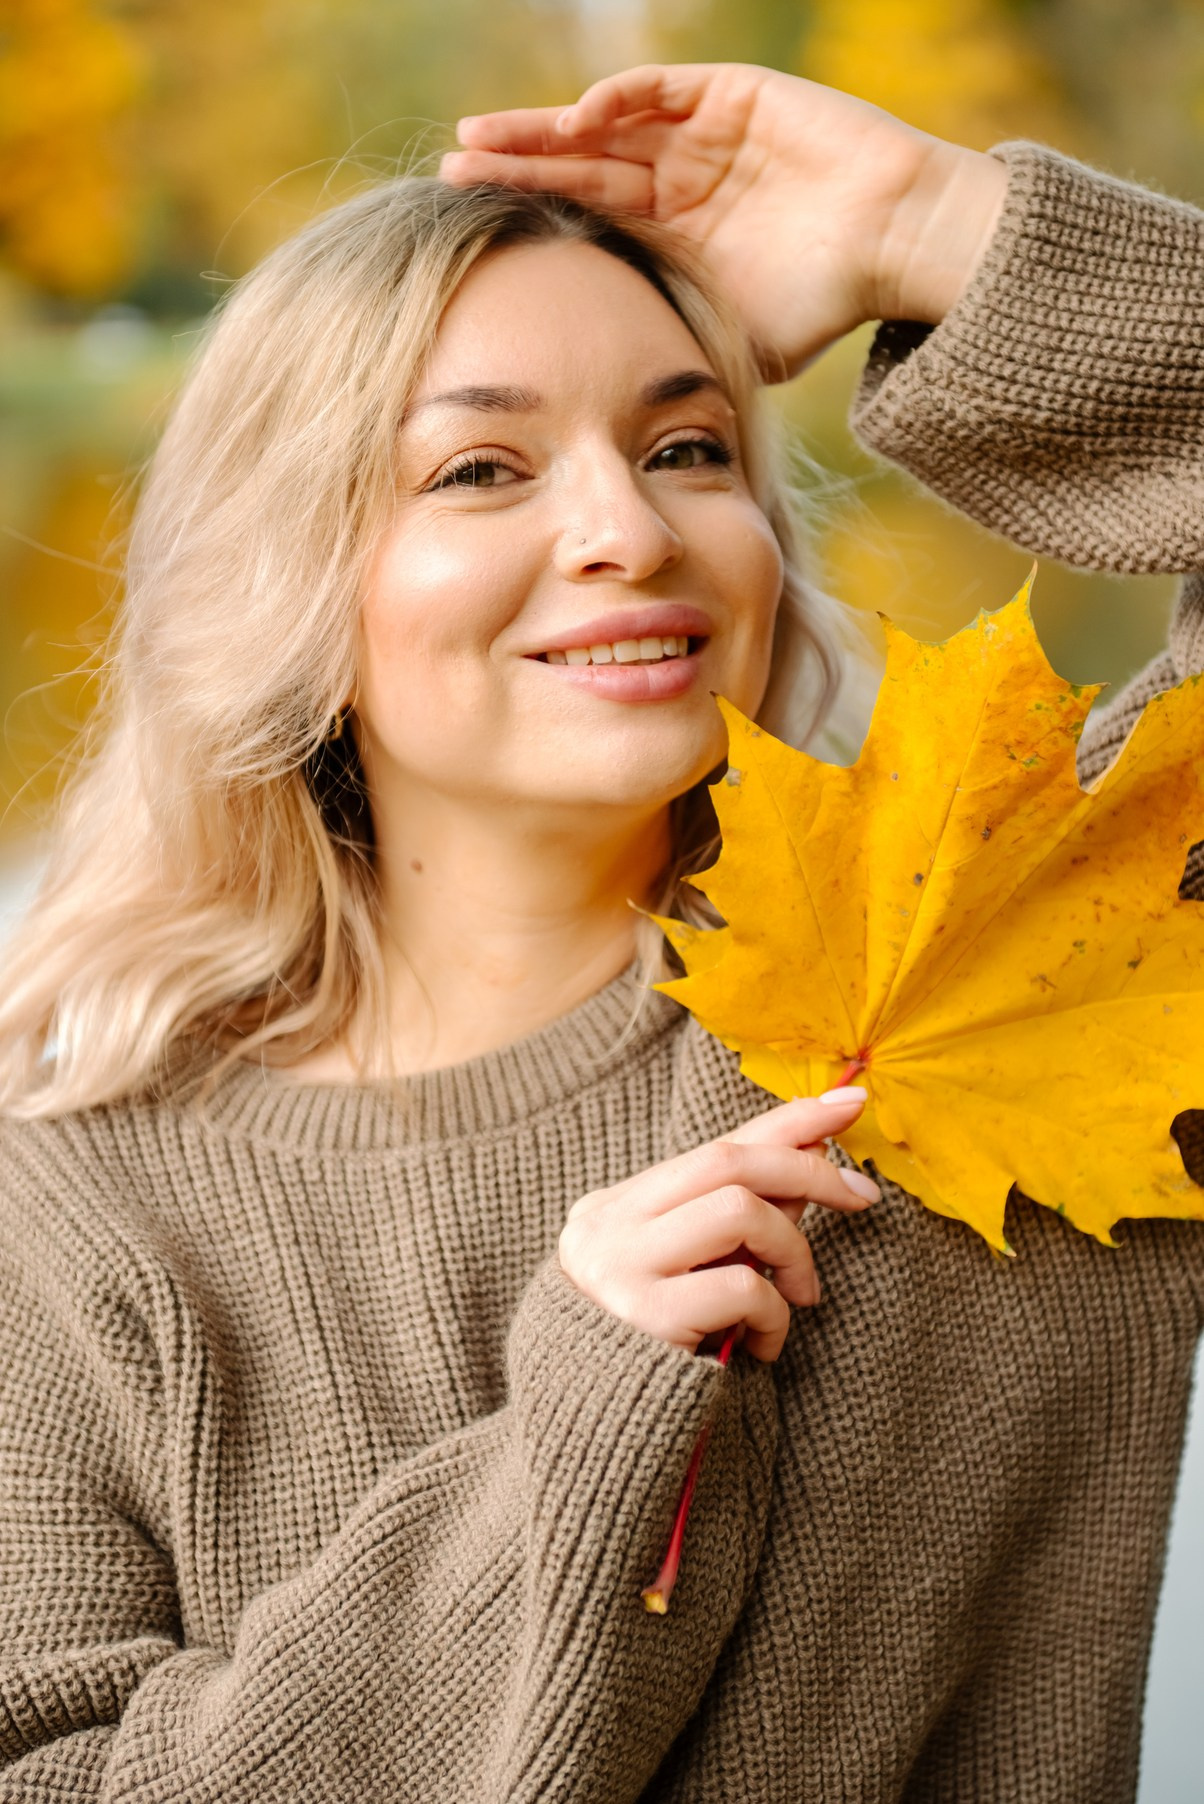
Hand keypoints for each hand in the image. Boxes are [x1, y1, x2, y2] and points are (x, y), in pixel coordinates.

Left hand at [442, 63, 1006, 378]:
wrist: (898, 249)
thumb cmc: (825, 303)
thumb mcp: (735, 345)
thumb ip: (680, 360)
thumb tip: (623, 424)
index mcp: (672, 229)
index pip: (583, 215)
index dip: (529, 214)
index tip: (467, 227)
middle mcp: (679, 175)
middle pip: (580, 164)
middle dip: (517, 163)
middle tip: (452, 165)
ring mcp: (704, 132)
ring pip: (608, 123)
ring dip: (548, 128)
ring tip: (487, 135)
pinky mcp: (736, 96)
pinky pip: (667, 88)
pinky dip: (622, 98)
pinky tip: (578, 118)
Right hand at [557, 1090, 877, 1362]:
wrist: (593, 1433)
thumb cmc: (659, 1349)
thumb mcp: (701, 1271)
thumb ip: (745, 1217)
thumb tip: (817, 1158)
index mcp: (617, 1205)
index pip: (716, 1144)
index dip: (789, 1119)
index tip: (851, 1102)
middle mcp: (607, 1224)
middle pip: (728, 1162)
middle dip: (809, 1172)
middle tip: (863, 1197)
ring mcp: (618, 1266)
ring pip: (739, 1210)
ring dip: (792, 1250)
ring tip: (800, 1293)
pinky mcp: (642, 1316)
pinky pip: (741, 1286)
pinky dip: (775, 1313)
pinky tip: (766, 1345)